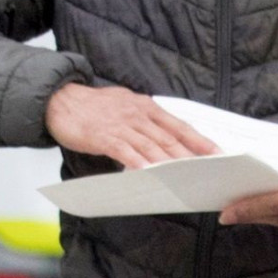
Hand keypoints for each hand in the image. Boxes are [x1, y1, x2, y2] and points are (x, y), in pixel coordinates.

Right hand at [46, 81, 214, 167]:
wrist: (60, 100)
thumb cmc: (93, 107)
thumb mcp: (125, 105)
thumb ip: (145, 120)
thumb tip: (164, 137)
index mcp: (146, 107)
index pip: (178, 125)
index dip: (199, 139)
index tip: (217, 152)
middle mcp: (137, 114)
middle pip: (169, 138)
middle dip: (191, 155)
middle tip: (209, 170)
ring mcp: (121, 125)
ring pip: (152, 146)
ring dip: (171, 163)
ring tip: (187, 177)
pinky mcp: (104, 136)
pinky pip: (126, 152)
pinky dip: (139, 163)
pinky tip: (150, 174)